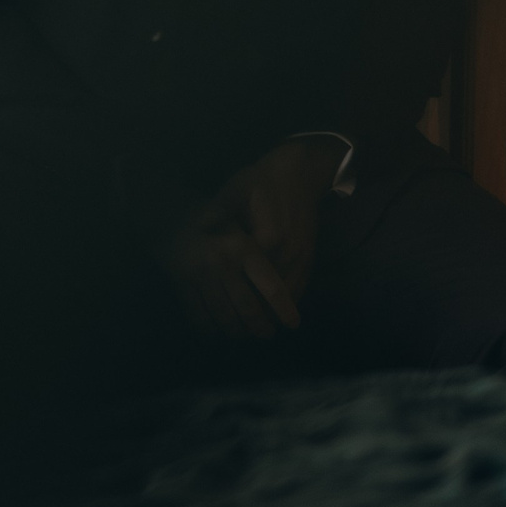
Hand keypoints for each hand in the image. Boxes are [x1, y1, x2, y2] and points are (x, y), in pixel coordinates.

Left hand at [164, 137, 344, 339]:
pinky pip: (300, 287)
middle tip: (239, 335)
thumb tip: (195, 229)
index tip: (223, 315)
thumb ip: (216, 214)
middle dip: (256, 316)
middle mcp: (288, 251)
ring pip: (288, 295)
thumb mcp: (234, 191)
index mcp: (267, 237)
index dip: (238, 299)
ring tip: (255, 332)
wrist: (300, 171)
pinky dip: (288, 303)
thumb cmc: (261, 180)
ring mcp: (302, 255)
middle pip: (271, 295)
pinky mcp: (310, 255)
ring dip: (273, 314)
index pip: (251, 278)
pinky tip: (275, 316)